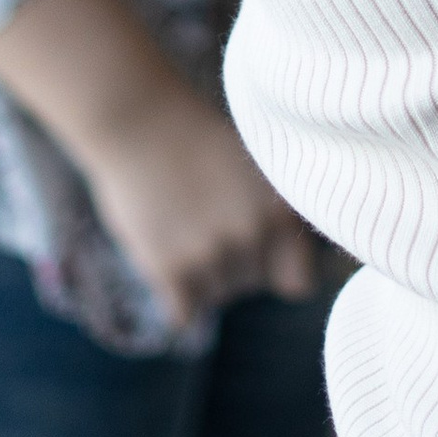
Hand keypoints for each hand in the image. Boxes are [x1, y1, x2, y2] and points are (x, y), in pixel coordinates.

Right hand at [83, 92, 319, 322]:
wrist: (138, 120)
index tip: (260, 253)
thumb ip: (275, 217)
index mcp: (281, 212)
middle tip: (204, 224)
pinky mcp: (170, 270)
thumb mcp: (256, 169)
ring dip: (200, 279)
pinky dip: (174, 299)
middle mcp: (253, 236)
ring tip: (182, 230)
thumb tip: (293, 272)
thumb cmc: (196, 138)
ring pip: (215, 299)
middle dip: (233, 266)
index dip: (278, 270)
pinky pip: (183, 315)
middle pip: (250, 287)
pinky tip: (166, 259)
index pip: (299, 284)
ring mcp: (212, 255)